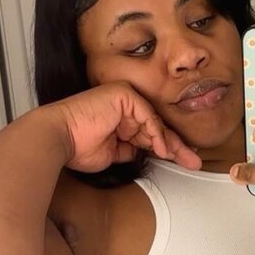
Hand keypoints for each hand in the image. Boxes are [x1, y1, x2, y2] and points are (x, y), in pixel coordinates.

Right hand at [52, 82, 200, 172]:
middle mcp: (124, 107)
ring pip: (155, 121)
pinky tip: (161, 148)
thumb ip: (131, 150)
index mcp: (121, 119)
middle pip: (157, 127)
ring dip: (171, 142)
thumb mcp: (114, 154)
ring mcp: (123, 98)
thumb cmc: (78, 147)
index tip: (184, 160)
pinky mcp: (122, 94)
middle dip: (177, 146)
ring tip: (185, 158)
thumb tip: (146, 153)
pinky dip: (155, 132)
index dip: (168, 147)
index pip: (150, 133)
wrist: (59, 138)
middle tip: (194, 160)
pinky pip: (146, 114)